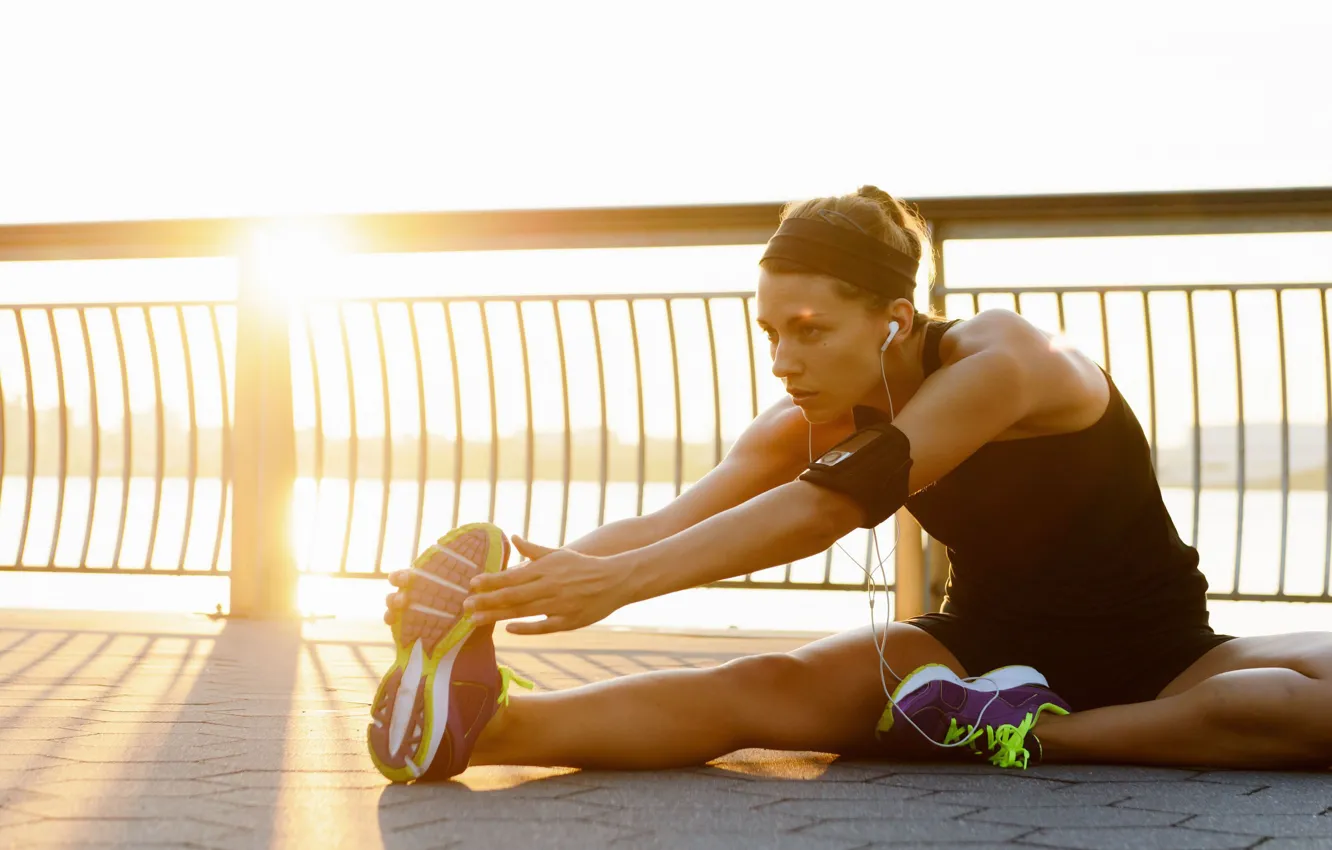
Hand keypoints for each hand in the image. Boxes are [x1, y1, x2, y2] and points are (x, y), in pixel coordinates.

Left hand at [461, 536, 632, 634]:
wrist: (615, 579)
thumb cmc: (583, 566)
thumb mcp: (559, 553)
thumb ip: (534, 550)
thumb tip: (513, 538)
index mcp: (546, 569)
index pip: (511, 576)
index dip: (490, 581)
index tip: (471, 584)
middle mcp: (550, 587)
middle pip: (512, 596)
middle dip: (485, 601)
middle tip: (463, 607)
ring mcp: (559, 605)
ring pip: (522, 612)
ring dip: (496, 616)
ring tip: (475, 620)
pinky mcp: (569, 621)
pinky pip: (543, 627)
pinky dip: (525, 628)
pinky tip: (508, 629)